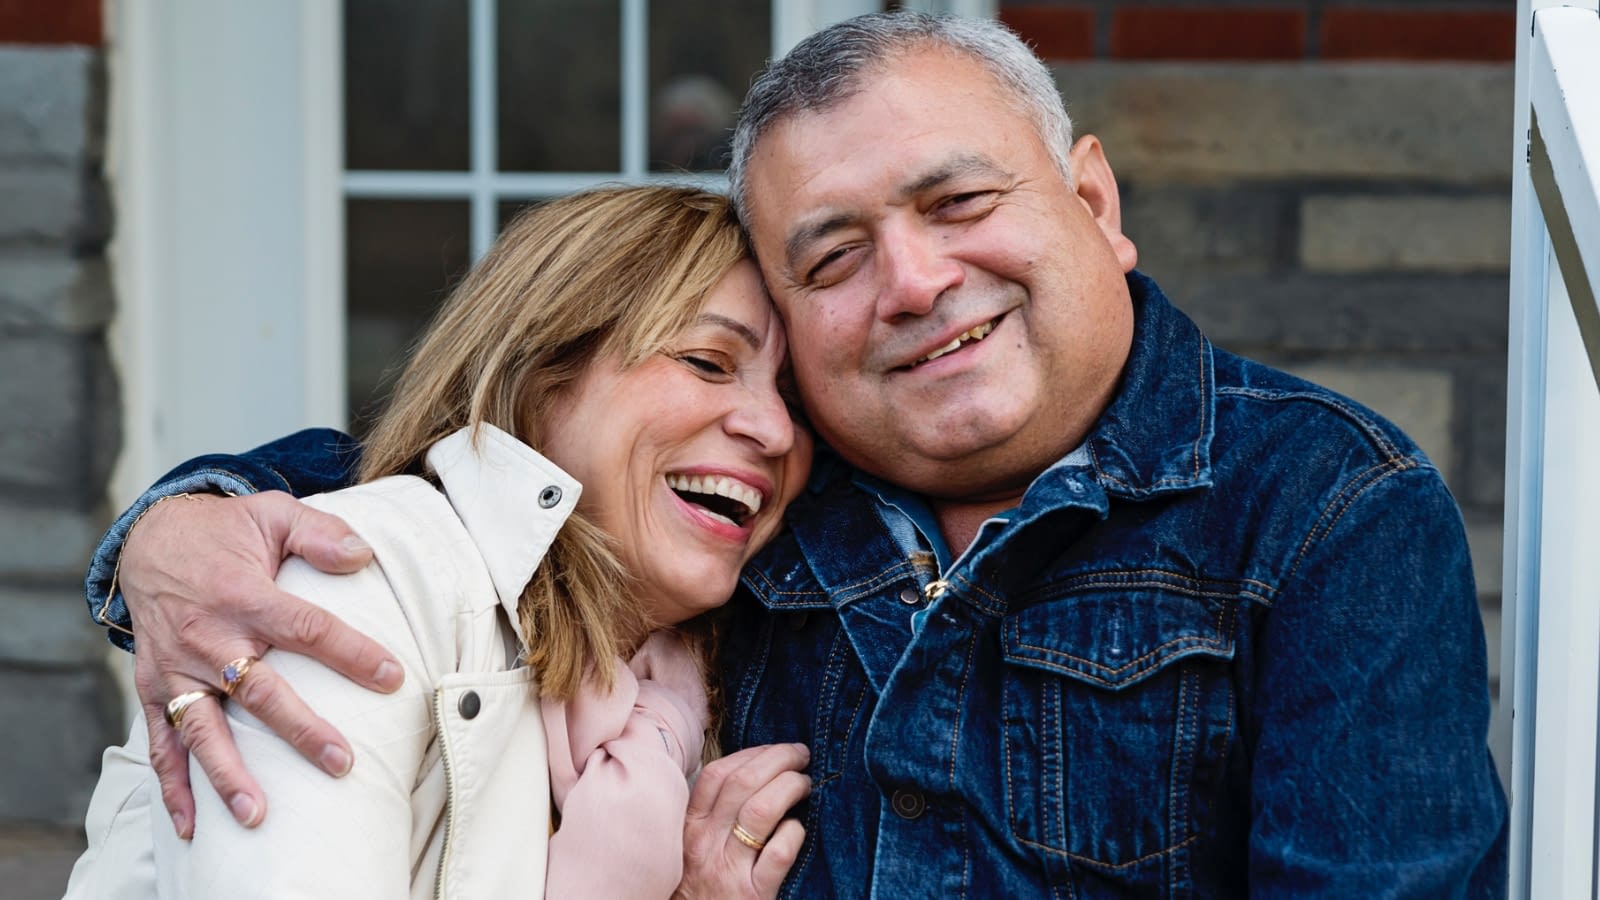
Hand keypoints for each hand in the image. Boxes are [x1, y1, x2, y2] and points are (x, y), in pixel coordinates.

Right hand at [121, 491, 402, 837]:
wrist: (150, 540)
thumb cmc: (225, 532)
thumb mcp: (273, 513)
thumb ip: (320, 532)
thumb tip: (363, 555)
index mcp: (243, 594)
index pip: (306, 628)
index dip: (350, 653)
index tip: (392, 677)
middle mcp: (207, 636)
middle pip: (259, 690)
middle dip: (299, 730)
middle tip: (340, 762)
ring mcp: (176, 668)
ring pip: (203, 728)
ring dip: (228, 773)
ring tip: (257, 813)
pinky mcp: (153, 688)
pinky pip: (160, 742)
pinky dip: (171, 785)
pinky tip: (191, 825)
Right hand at [676, 742, 810, 898]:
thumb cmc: (697, 890)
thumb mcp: (691, 848)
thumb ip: (711, 816)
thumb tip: (754, 775)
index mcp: (689, 828)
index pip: (717, 774)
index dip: (751, 753)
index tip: (775, 749)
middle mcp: (705, 844)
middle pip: (742, 783)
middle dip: (778, 759)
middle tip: (801, 755)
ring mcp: (728, 869)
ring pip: (761, 810)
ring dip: (790, 787)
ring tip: (806, 784)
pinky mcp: (752, 895)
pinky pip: (778, 853)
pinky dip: (794, 833)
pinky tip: (800, 829)